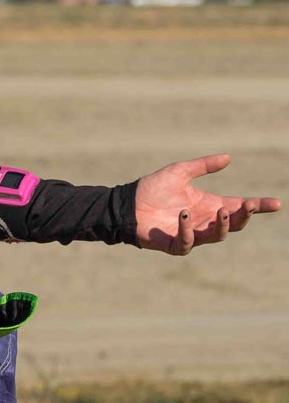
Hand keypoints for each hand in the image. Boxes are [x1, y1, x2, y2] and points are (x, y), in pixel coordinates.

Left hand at [134, 154, 280, 253]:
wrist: (127, 203)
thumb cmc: (153, 188)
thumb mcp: (180, 172)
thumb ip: (203, 166)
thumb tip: (228, 157)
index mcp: (208, 205)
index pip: (239, 207)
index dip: (258, 206)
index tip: (276, 203)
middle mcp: (204, 222)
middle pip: (234, 224)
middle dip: (245, 216)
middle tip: (249, 205)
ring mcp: (191, 234)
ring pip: (217, 236)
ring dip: (221, 224)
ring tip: (219, 210)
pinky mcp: (174, 245)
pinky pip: (187, 243)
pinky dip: (187, 231)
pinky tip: (183, 216)